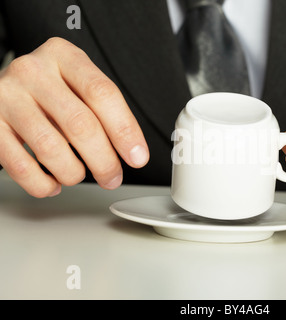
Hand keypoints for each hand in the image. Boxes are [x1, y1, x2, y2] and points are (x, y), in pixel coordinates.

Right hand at [0, 37, 148, 196]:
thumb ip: (104, 111)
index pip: (102, 94)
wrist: (5, 87)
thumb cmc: (51, 89)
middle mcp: (33, 71)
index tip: (138, 157)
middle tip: (112, 177)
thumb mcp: (78, 84)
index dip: (125, 131)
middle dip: (104, 161)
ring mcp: (7, 97)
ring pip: (51, 148)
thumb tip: (132, 152)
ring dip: (73, 173)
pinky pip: (20, 166)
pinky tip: (53, 183)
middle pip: (80, 124)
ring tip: (78, 175)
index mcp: (64, 56)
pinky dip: (42, 184)